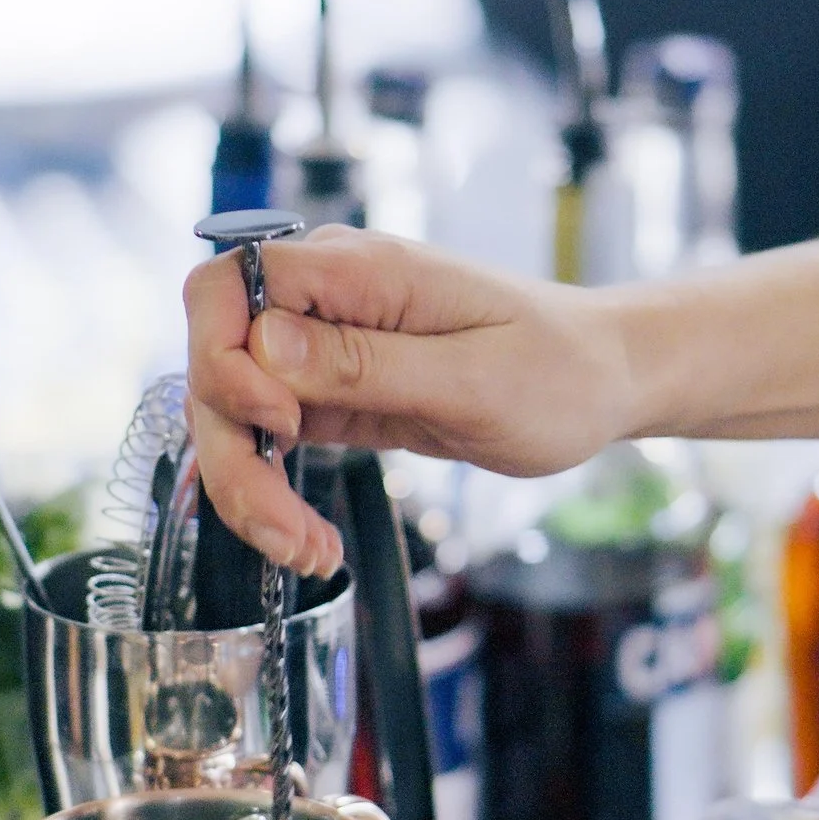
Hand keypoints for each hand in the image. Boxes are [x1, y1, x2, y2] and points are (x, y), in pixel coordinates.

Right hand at [184, 227, 638, 573]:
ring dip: (247, 487)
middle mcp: (326, 300)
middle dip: (232, 453)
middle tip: (289, 530)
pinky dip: (273, 493)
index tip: (283, 422)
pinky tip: (308, 538)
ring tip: (306, 550)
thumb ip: (366, 362)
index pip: (226, 285)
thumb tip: (264, 347)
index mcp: (358, 269)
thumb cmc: (559, 370)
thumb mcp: (474, 378)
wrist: (604, 382)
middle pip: (214, 360)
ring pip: (232, 411)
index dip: (225, 358)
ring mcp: (324, 347)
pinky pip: (268, 439)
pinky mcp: (332, 394)